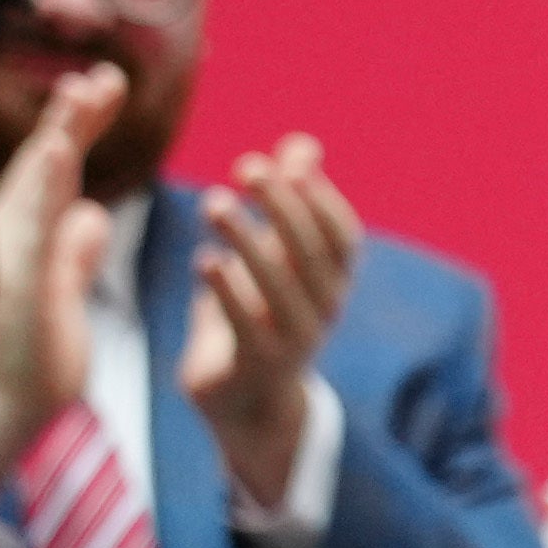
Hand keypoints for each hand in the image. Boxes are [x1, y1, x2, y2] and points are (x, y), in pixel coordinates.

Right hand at [0, 67, 126, 499]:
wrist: (1, 410)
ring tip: (86, 91)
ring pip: (35, 184)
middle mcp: (16, 237)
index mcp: (32, 238)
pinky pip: (31, 226)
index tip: (108, 86)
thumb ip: (76, 255)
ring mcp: (11, 256)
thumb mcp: (66, 297)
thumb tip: (93, 216)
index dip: (82, 125)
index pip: (61, 169)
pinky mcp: (16, 282)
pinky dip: (44, 186)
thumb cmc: (28, 361)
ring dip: (60, 135)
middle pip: (47, 162)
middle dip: (74, 115)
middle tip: (106, 76)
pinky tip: (60, 150)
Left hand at [176, 137, 363, 514]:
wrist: (249, 402)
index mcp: (332, 281)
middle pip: (312, 253)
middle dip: (282, 206)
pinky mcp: (257, 365)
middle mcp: (323, 310)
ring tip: (213, 203)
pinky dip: (228, 292)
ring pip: (281, 287)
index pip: (343, 236)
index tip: (289, 161)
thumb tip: (303, 145)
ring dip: (248, 241)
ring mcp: (295, 340)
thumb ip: (290, 202)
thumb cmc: (260, 313)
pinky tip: (204, 260)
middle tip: (246, 166)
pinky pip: (247, 327)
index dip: (321, 197)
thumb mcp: (277, 256)